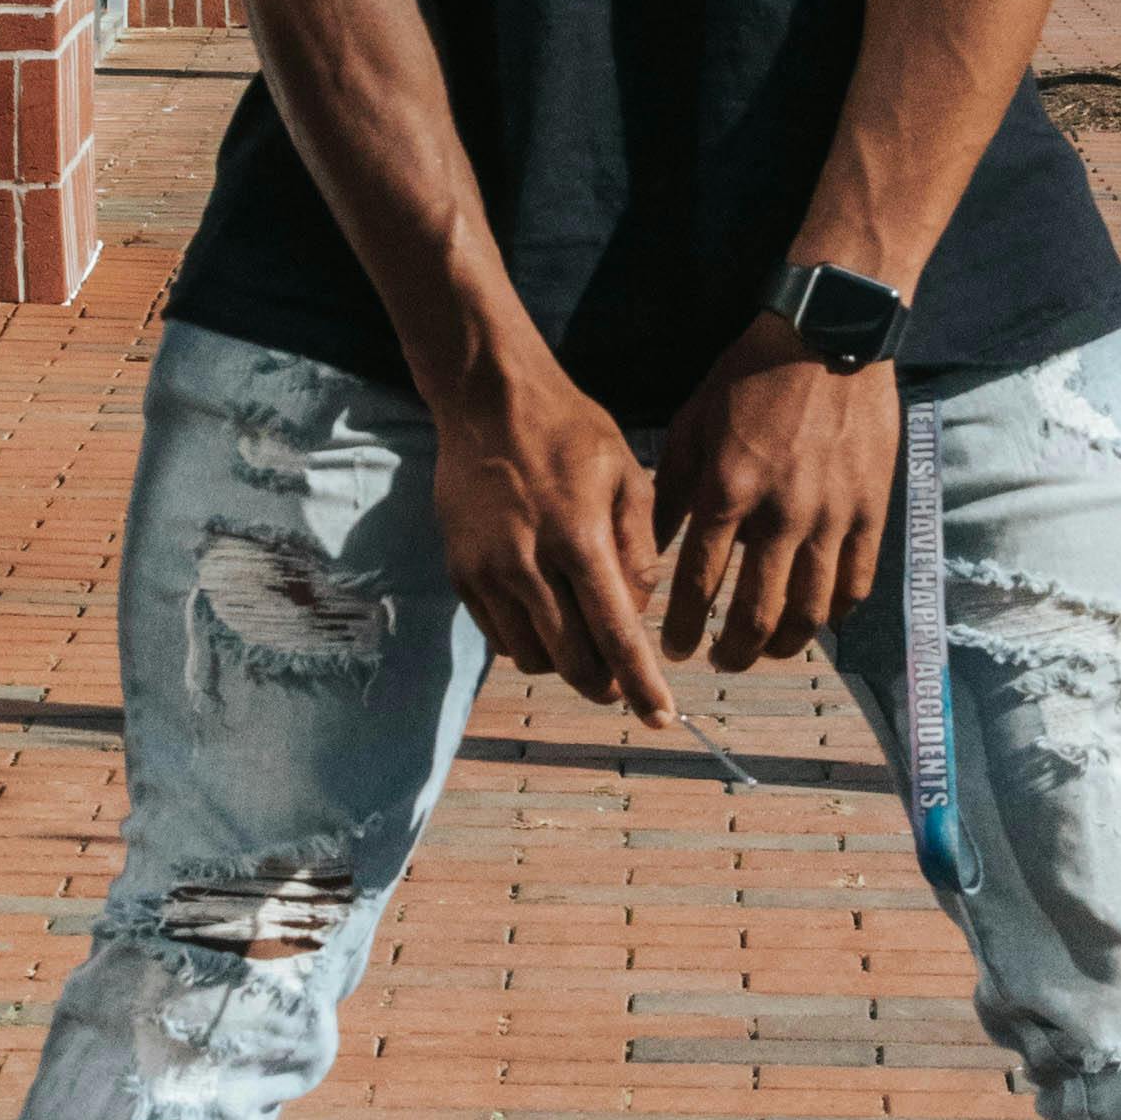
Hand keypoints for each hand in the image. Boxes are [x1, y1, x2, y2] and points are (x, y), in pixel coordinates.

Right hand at [432, 356, 677, 721]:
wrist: (488, 400)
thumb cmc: (570, 432)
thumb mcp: (627, 476)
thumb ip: (640, 549)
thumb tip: (638, 612)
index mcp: (579, 538)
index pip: (616, 634)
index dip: (641, 684)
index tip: (660, 719)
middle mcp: (528, 563)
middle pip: (572, 660)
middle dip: (604, 683)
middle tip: (622, 683)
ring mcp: (487, 571)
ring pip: (532, 657)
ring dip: (565, 663)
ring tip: (584, 641)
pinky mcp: (460, 571)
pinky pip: (499, 636)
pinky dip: (529, 642)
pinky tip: (547, 619)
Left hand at [655, 329, 900, 672]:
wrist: (830, 334)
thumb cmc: (751, 374)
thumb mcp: (694, 424)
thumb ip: (672, 491)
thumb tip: (648, 548)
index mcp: (729, 491)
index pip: (700, 584)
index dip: (683, 628)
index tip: (672, 649)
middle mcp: (782, 514)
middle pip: (757, 614)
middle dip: (732, 652)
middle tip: (718, 662)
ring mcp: (834, 515)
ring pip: (810, 611)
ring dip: (782, 644)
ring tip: (763, 651)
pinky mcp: (872, 510)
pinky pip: (856, 582)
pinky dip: (834, 613)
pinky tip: (816, 621)